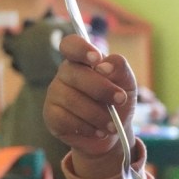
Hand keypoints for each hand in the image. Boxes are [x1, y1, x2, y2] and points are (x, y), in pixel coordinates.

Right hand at [44, 34, 137, 175]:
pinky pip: (65, 119)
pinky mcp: (51, 115)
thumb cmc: (118, 103)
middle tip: (121, 100)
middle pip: (75, 74)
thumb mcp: (127, 85)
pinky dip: (87, 128)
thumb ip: (120, 69)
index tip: (96, 59)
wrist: (114, 133)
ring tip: (113, 125)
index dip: (81, 48)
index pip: (71, 45)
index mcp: (83, 61)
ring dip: (98, 114)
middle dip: (102, 89)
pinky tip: (99, 131)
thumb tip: (104, 65)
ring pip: (72, 99)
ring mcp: (55, 94)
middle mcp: (66, 74)